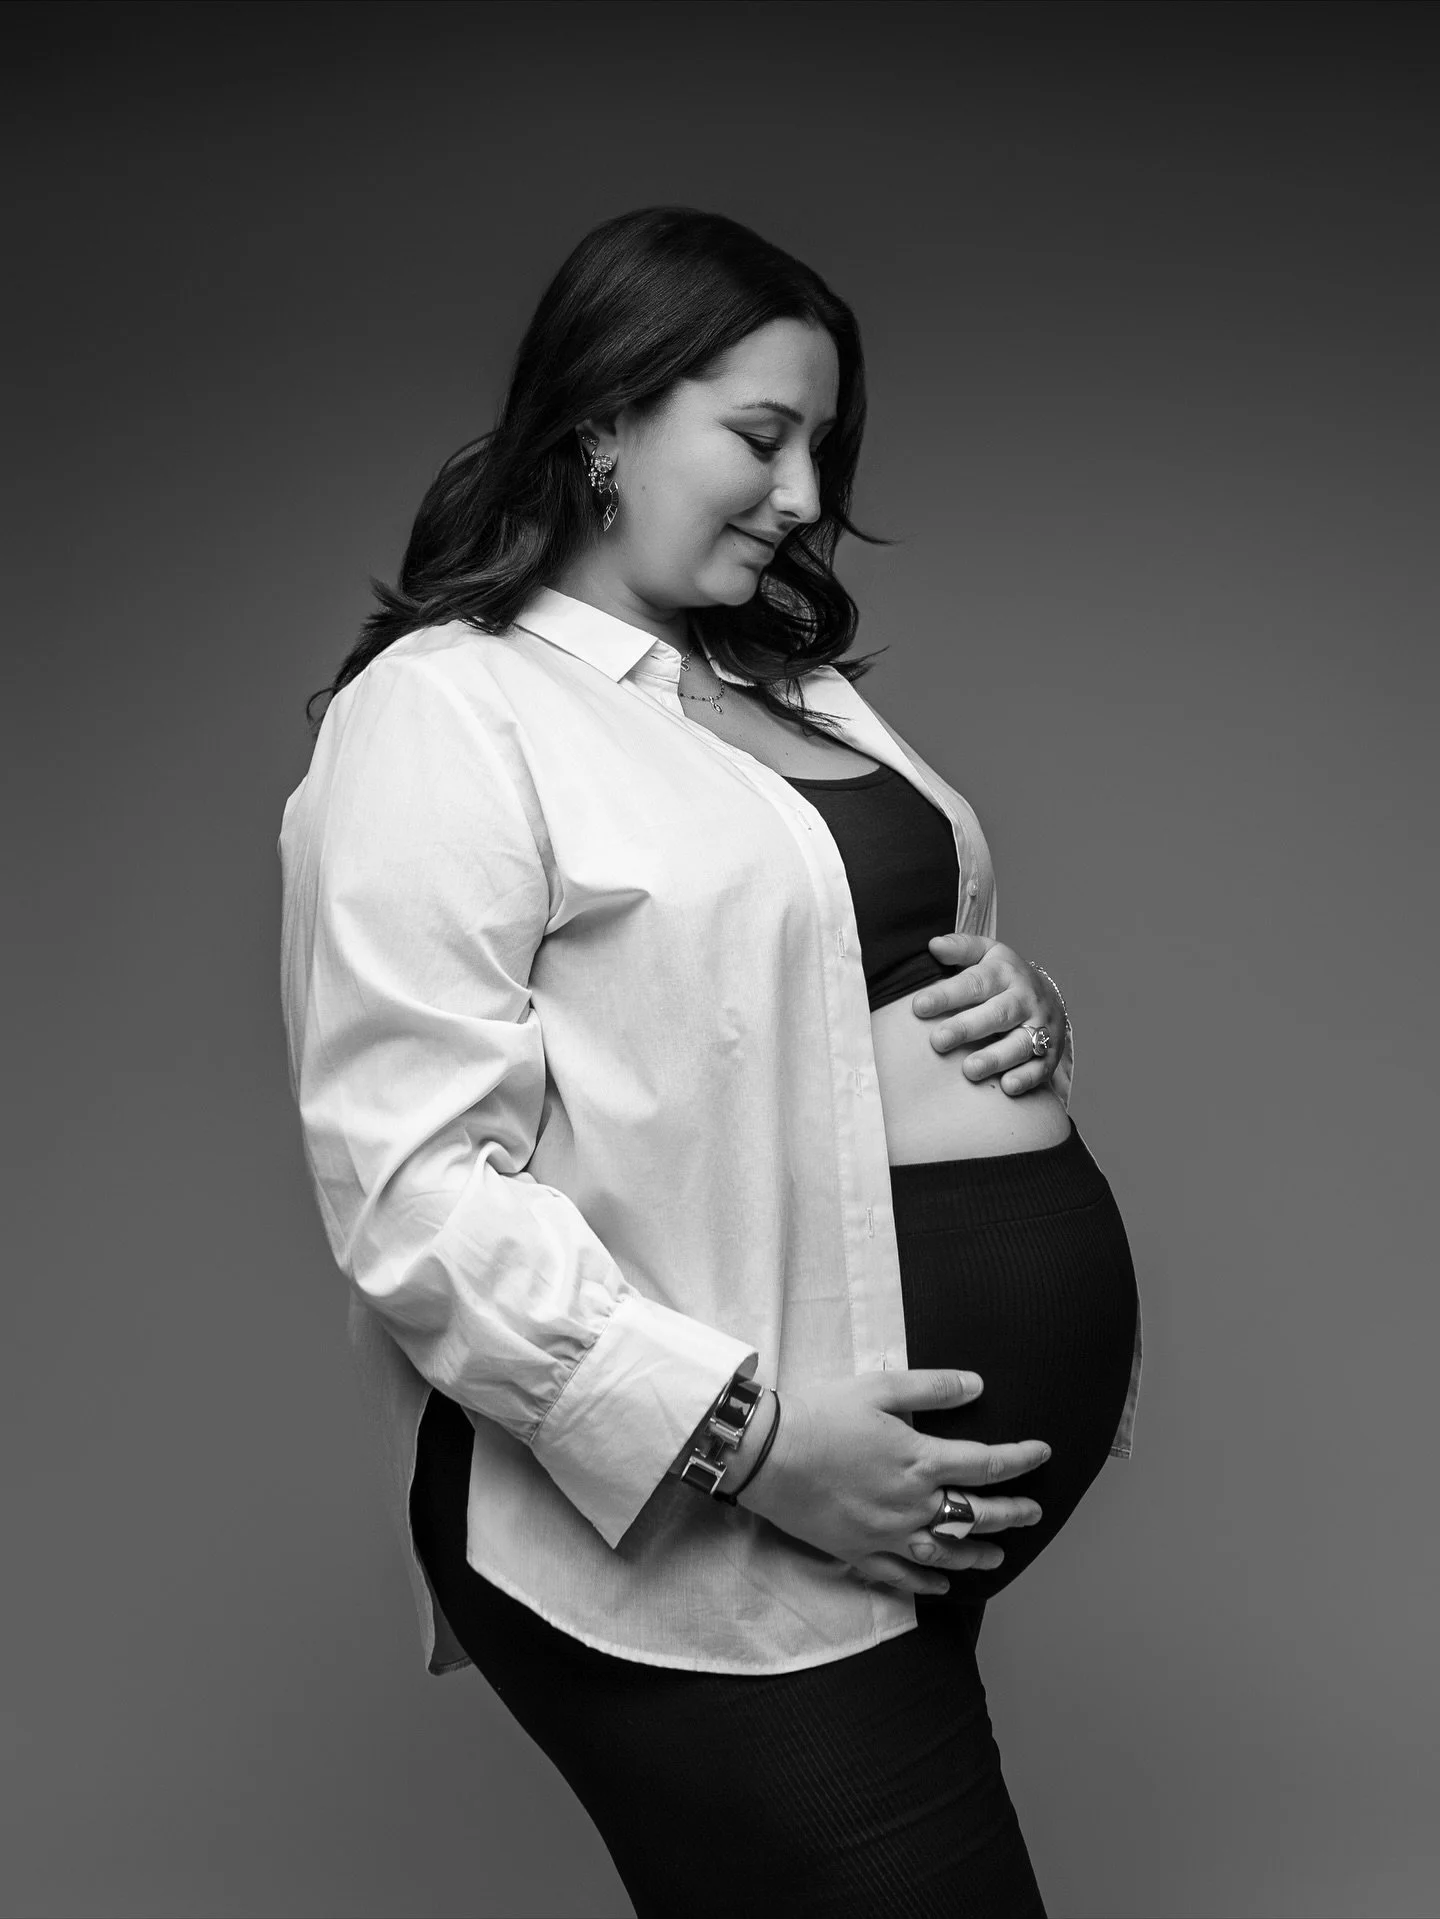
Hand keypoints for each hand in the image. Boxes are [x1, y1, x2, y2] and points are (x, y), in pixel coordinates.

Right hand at [737, 1371, 1047, 1597]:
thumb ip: (932, 1388)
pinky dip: (927, 1582)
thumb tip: (978, 1384)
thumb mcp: (879, 1388)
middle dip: (1011, 1513)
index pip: (987, 1465)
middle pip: (976, 1513)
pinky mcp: (859, 1550)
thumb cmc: (821, 1414)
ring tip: (998, 1555)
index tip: (1042, 1454)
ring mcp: (887, 1533)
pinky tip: (943, 1583)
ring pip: (945, 1551)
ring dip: (977, 1553)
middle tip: (1034, 1513)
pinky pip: (901, 1576)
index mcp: (921, 1461)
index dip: (1020, 1459)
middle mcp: (913, 1504)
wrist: (767, 1454)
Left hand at [910, 934, 1065, 1095]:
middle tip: (938, 1041)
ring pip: (1021, 1043)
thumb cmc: (1002, 977)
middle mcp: (1025, 1000)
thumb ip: (960, 948)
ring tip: (968, 1070)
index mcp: (1005, 974)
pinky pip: (1040, 1068)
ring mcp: (1040, 1027)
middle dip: (967, 1028)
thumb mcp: (985, 954)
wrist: (1046, 997)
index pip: (975, 983)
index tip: (918, 1007)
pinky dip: (1026, 1078)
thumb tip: (934, 945)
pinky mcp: (1049, 1054)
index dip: (947, 995)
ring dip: (996, 1058)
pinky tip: (1007, 1086)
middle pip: (998, 1013)